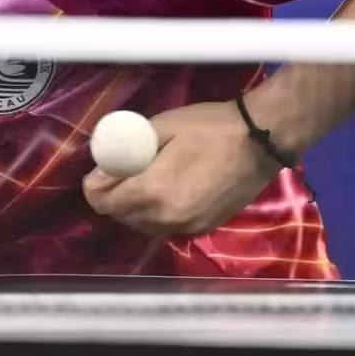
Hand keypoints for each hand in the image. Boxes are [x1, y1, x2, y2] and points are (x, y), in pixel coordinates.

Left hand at [82, 100, 282, 236]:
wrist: (260, 141)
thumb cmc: (209, 127)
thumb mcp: (162, 127)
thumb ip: (128, 150)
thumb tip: (104, 169)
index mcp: (153, 191)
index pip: (103, 203)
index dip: (95, 187)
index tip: (100, 171)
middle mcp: (167, 218)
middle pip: (121, 216)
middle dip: (113, 196)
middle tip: (121, 171)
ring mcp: (187, 227)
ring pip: (142, 225)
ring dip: (134, 207)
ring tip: (143, 180)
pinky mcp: (203, 229)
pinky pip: (166, 227)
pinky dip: (157, 214)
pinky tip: (165, 191)